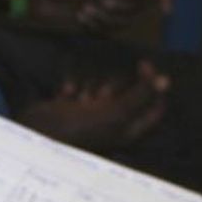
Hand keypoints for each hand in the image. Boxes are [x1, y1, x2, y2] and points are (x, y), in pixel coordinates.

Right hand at [18, 61, 168, 151]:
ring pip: (100, 86)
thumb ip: (141, 94)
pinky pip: (77, 86)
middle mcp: (111, 121)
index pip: (152, 103)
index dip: (151, 84)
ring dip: (90, 86)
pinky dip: (71, 87)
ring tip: (79, 100)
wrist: (35, 136)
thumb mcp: (116, 112)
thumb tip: (167, 79)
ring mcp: (89, 113)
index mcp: (127, 128)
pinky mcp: (68, 106)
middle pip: (124, 91)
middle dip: (112, 87)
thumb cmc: (79, 129)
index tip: (143, 64)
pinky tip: (64, 96)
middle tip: (99, 97)